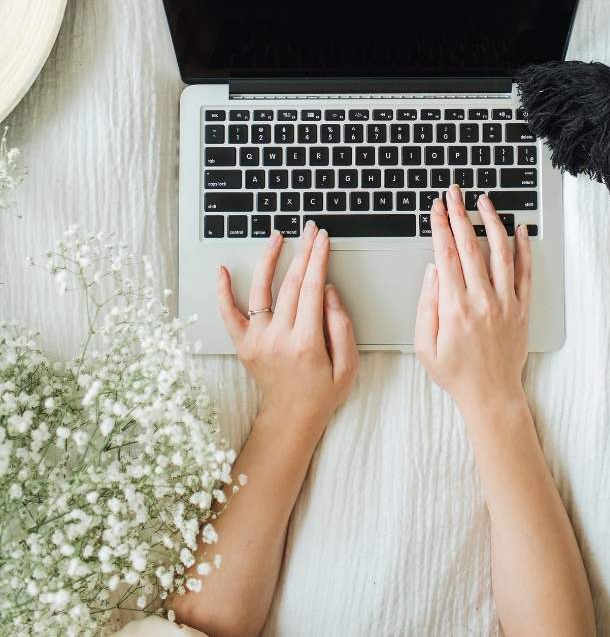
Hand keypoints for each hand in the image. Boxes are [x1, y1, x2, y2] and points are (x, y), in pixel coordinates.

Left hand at [218, 222, 358, 430]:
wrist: (292, 418)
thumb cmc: (323, 392)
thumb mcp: (348, 365)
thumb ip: (341, 326)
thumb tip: (327, 290)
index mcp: (306, 343)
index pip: (311, 289)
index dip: (318, 259)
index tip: (323, 240)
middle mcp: (278, 338)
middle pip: (290, 284)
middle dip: (303, 252)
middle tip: (311, 231)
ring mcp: (257, 340)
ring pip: (260, 291)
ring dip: (269, 259)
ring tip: (277, 237)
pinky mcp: (243, 344)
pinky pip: (228, 314)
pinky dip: (223, 291)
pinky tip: (222, 269)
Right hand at [414, 187, 530, 423]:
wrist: (491, 396)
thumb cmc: (455, 373)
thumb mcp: (424, 345)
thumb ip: (426, 305)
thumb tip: (433, 270)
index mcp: (454, 307)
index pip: (446, 254)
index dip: (440, 226)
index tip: (436, 207)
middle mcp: (482, 300)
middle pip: (470, 245)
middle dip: (460, 213)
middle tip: (454, 192)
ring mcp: (505, 303)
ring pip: (500, 252)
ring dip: (492, 222)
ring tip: (484, 201)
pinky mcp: (522, 309)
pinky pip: (525, 273)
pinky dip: (523, 248)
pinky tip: (519, 229)